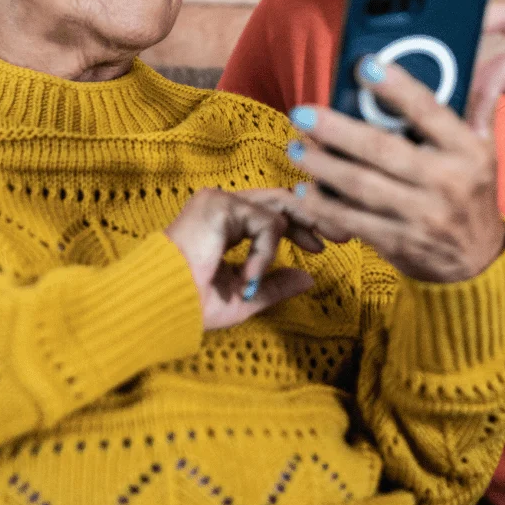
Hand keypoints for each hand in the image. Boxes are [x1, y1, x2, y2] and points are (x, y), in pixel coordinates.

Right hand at [165, 188, 316, 330]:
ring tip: (302, 257)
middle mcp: (221, 205)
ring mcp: (219, 200)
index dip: (302, 225)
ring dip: (297, 233)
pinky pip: (265, 224)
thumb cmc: (191, 305)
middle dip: (315, 215)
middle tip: (342, 235)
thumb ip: (275, 285)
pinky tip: (248, 276)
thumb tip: (309, 278)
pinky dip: (265, 253)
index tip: (323, 247)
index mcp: (224, 224)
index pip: (272, 211)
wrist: (161, 305)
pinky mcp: (219, 204)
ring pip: (278, 207)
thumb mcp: (245, 296)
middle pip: (281, 199)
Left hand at [279, 58, 504, 283]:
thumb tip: (501, 60)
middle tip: (303, 113)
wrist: (477, 261)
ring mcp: (421, 216)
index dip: (397, 88)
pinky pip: (355, 222)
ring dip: (323, 167)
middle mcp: (445, 182)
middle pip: (383, 150)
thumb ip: (482, 102)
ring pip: (362, 187)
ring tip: (296, 148)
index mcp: (467, 151)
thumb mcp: (485, 148)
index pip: (429, 112)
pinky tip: (304, 191)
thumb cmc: (473, 192)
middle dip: (337, 131)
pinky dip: (325, 207)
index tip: (365, 67)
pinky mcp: (400, 243)